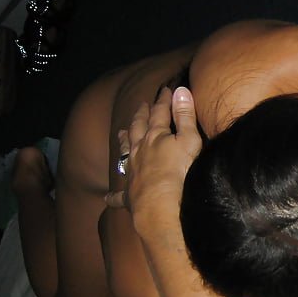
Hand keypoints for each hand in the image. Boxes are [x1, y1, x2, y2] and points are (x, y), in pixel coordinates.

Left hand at [105, 87, 201, 237]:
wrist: (162, 206)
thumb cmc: (181, 172)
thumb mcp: (189, 140)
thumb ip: (185, 116)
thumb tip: (180, 90)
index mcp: (156, 136)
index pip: (159, 113)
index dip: (163, 101)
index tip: (166, 90)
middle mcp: (139, 150)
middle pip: (138, 128)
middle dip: (140, 115)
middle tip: (140, 106)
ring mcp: (132, 172)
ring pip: (124, 152)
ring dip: (124, 141)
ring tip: (121, 133)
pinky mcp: (129, 195)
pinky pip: (118, 195)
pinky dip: (113, 195)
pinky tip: (108, 196)